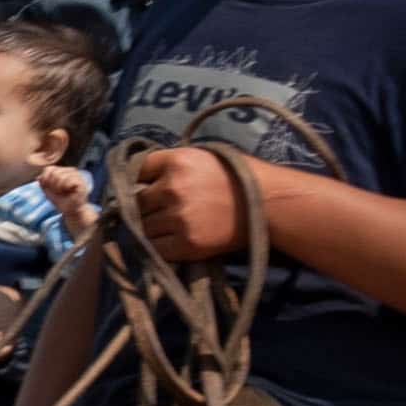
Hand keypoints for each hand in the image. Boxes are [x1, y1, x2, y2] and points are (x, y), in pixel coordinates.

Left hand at [37, 162, 94, 235]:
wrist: (71, 211)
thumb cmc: (60, 200)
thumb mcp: (48, 191)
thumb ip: (43, 182)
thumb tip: (38, 177)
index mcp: (63, 170)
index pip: (49, 169)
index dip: (46, 180)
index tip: (50, 189)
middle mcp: (71, 170)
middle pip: (54, 172)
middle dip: (53, 185)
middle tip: (58, 192)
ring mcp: (77, 175)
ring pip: (61, 176)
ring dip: (59, 187)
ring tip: (63, 192)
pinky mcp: (81, 182)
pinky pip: (69, 181)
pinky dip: (65, 188)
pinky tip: (69, 192)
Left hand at [123, 139, 264, 263]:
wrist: (268, 204)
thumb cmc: (237, 176)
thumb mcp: (203, 157)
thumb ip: (172, 164)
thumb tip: (141, 180)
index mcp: (177, 161)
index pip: (137, 169)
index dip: (137, 179)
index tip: (142, 187)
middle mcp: (173, 188)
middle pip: (136, 201)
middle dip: (144, 206)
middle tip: (156, 210)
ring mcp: (179, 218)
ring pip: (143, 226)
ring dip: (149, 228)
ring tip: (165, 227)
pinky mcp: (188, 243)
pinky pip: (156, 248)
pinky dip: (158, 247)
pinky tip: (170, 241)